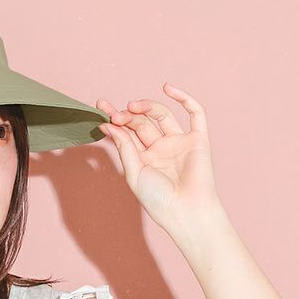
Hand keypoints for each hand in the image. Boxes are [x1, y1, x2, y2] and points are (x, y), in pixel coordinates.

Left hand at [97, 83, 222, 232]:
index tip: (100, 109)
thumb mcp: (134, 173)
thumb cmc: (158, 199)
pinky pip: (195, 113)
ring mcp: (179, 142)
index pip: (127, 134)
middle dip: (127, 116)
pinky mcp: (198, 139)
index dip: (114, 120)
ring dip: (146, 107)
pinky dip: (184, 98)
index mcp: (143, 159)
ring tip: (132, 106)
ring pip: (162, 115)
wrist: (185, 211)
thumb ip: (124, 148)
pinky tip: (168, 88)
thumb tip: (109, 125)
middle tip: (116, 115)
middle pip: (141, 123)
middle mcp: (160, 149)